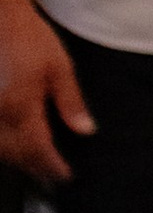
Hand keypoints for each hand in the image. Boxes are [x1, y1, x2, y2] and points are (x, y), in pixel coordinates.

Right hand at [0, 0, 90, 187]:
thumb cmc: (28, 36)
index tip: (65, 176)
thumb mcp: (59, 67)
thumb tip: (85, 129)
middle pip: (16, 155)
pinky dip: (4, 145)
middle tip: (53, 176)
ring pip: (0, 149)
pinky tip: (14, 143)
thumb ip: (71, 102)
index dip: (53, 167)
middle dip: (35, 168)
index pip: (38, 150)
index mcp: (21, 108)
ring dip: (17, 160)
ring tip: (36, 164)